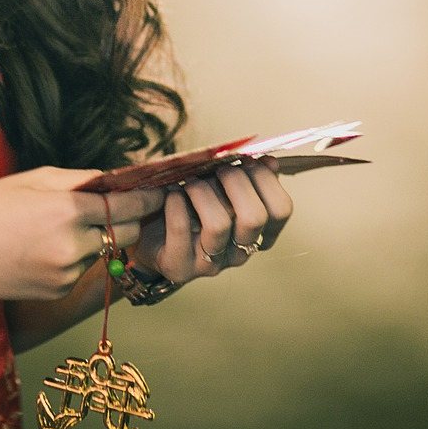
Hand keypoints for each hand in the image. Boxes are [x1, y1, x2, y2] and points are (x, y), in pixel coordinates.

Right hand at [0, 167, 162, 300]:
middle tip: (120, 206)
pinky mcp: (58, 292)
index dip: (147, 198)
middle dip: (127, 220)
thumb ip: (78, 179)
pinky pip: (81, 271)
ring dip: (96, 239)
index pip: (126, 205)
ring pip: (103, 253)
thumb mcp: (32, 179)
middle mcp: (73, 246)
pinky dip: (75, 258)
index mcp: (67, 211)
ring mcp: (66, 274)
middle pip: (125, 234)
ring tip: (61, 227)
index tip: (160, 192)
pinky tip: (44, 248)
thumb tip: (112, 178)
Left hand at [129, 159, 291, 286]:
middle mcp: (239, 251)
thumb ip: (246, 175)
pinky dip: (175, 204)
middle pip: (254, 217)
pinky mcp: (180, 267)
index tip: (244, 162)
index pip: (281, 209)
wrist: (146, 233)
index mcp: (255, 231)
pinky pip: (181, 229)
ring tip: (188, 184)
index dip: (265, 178)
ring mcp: (211, 264)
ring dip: (201, 192)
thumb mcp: (218, 186)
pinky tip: (170, 196)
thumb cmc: (187, 205)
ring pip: (219, 224)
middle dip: (234, 181)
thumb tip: (270, 161)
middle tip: (215, 170)